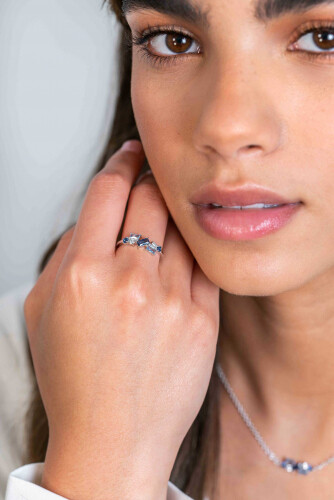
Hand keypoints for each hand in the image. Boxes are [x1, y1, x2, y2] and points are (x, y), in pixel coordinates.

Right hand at [24, 140, 219, 499]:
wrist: (113, 441)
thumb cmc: (74, 381)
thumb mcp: (43, 311)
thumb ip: (66, 255)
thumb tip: (96, 217)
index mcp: (81, 275)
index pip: (107, 192)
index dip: (120, 164)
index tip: (129, 157)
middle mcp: (127, 281)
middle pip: (149, 197)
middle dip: (150, 178)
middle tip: (152, 175)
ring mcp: (170, 299)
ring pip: (181, 226)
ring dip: (175, 212)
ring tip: (168, 215)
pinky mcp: (202, 319)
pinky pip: (204, 262)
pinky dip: (194, 248)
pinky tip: (185, 250)